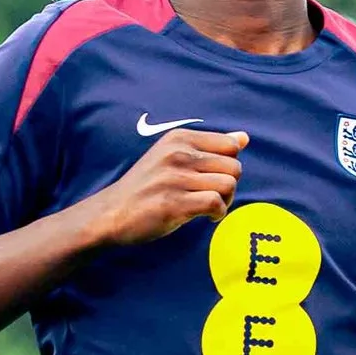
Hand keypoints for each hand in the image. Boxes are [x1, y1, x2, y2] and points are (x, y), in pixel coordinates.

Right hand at [92, 127, 247, 245]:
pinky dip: (217, 213)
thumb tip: (244, 138)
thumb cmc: (147, 186)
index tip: (213, 178)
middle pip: (234, 166)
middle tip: (213, 197)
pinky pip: (215, 203)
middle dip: (230, 186)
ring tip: (209, 207)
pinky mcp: (173, 203)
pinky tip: (206, 217)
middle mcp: (177, 154)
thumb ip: (209, 147)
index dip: (229, 165)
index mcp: (179, 138)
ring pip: (228, 184)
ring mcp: (175, 178)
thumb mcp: (173, 157)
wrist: (111, 212)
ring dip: (226, 201)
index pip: (231, 145)